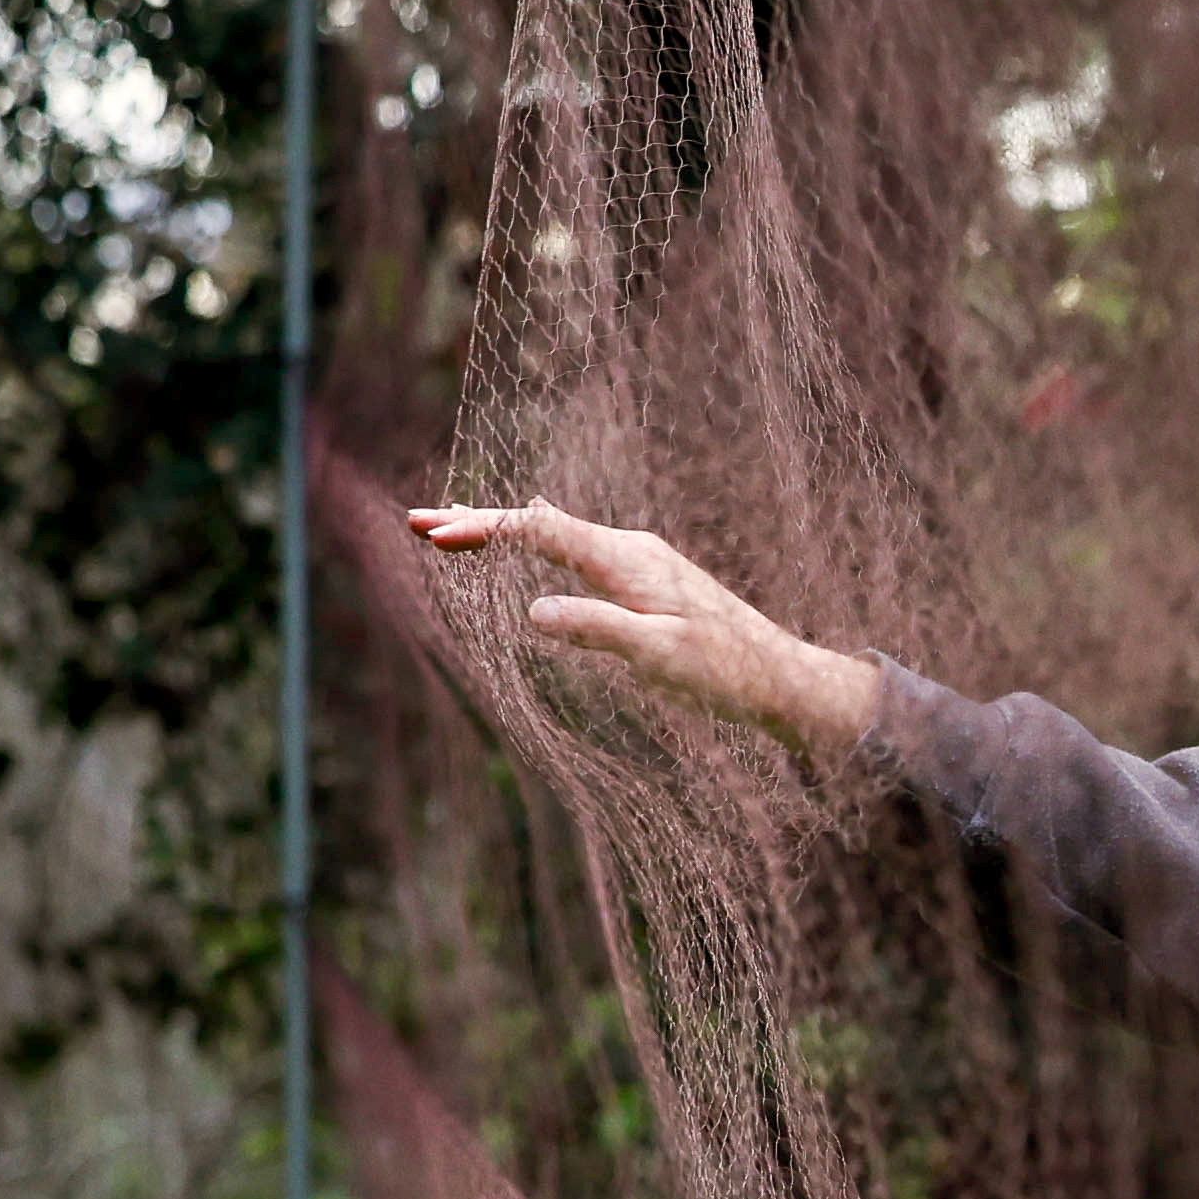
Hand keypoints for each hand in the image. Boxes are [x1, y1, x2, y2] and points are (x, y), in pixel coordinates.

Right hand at [409, 500, 880, 754]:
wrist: (782, 677)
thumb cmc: (725, 672)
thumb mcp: (658, 656)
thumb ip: (598, 628)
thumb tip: (533, 610)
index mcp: (628, 558)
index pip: (540, 531)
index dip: (485, 530)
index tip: (435, 537)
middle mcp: (632, 548)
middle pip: (541, 523)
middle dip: (479, 521)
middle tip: (417, 522)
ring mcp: (641, 560)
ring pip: (557, 534)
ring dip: (502, 530)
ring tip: (452, 528)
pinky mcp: (648, 578)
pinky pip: (577, 549)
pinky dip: (537, 543)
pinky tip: (530, 537)